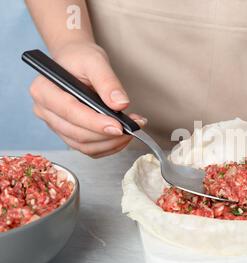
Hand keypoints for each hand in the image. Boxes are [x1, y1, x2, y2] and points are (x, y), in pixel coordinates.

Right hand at [29, 42, 146, 157]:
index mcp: (44, 90)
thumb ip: (108, 82)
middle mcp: (44, 111)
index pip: (70, 112)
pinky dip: (109, 146)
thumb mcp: (95, 61)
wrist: (76, 61)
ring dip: (111, 143)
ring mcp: (55, 125)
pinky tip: (123, 137)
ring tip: (131, 130)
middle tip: (132, 127)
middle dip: (108, 135)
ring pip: (84, 146)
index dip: (96, 123)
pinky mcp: (68, 134)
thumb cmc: (80, 59)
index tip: (119, 126)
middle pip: (77, 134)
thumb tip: (120, 104)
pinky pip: (88, 149)